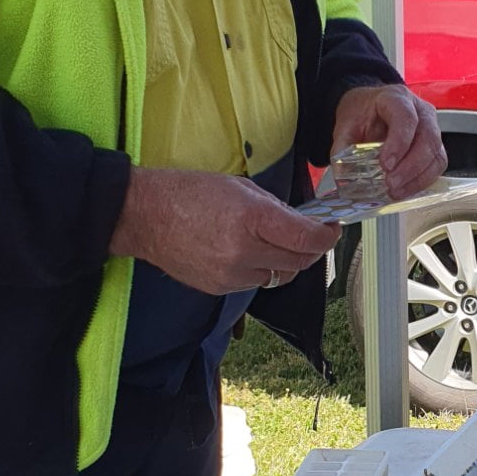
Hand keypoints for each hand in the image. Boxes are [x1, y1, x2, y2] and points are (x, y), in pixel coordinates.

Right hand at [111, 168, 339, 295]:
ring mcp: (232, 274)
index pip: (307, 239)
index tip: (330, 229)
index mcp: (252, 218)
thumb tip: (303, 223)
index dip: (327, 236)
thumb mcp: (240, 187)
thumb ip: (276, 208)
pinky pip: (255, 283)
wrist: (146, 216)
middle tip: (309, 234)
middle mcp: (244, 250)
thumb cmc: (189, 193)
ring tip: (269, 241)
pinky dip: (259, 269)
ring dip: (284, 260)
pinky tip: (244, 252)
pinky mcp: (220, 288)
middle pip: (300, 261)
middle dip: (311, 249)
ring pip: (280, 275)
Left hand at [330, 84, 445, 201]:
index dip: (399, 142)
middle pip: (428, 138)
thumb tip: (342, 174)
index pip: (406, 117)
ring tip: (396, 191)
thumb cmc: (362, 113)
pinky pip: (437, 166)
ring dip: (418, 178)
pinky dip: (422, 181)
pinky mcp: (435, 146)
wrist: (369, 108)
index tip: (386, 165)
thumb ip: (343, 147)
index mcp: (396, 98)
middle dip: (410, 166)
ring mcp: (432, 128)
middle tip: (391, 184)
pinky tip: (405, 190)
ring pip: (436, 154)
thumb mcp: (346, 125)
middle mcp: (421, 111)